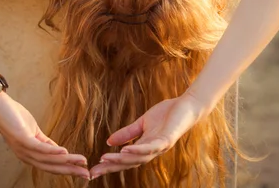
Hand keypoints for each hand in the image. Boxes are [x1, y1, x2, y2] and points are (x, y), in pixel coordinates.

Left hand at [0, 92, 89, 179]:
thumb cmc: (14, 116)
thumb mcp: (34, 131)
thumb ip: (46, 143)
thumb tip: (61, 152)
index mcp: (30, 155)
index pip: (52, 166)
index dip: (68, 169)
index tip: (84, 171)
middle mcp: (26, 156)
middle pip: (52, 167)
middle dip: (71, 171)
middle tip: (87, 174)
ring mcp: (23, 149)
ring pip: (48, 159)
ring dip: (67, 161)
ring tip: (81, 161)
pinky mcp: (21, 139)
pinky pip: (39, 148)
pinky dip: (53, 151)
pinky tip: (65, 151)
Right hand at [90, 92, 204, 179]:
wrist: (186, 106)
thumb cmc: (166, 114)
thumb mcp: (142, 123)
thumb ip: (127, 133)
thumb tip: (109, 141)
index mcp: (144, 147)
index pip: (124, 159)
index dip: (109, 165)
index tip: (92, 170)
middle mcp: (151, 151)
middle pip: (128, 162)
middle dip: (111, 167)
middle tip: (94, 172)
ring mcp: (159, 146)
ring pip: (138, 157)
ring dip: (121, 159)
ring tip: (106, 159)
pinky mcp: (167, 140)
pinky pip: (151, 147)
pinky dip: (138, 150)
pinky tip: (126, 150)